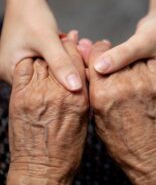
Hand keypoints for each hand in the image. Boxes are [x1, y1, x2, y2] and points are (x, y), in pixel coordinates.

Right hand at [0, 0, 81, 90]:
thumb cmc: (32, 15)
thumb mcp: (48, 40)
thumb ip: (61, 63)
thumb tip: (76, 87)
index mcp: (9, 72)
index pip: (39, 90)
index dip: (61, 85)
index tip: (79, 75)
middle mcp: (12, 73)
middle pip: (45, 82)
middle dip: (65, 70)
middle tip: (80, 54)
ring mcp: (21, 66)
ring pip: (50, 72)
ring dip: (65, 61)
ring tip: (75, 45)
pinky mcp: (31, 59)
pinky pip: (50, 63)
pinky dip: (62, 56)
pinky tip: (70, 44)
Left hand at [7, 33, 87, 183]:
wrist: (42, 169)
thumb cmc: (66, 151)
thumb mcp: (84, 123)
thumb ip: (83, 98)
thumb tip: (83, 81)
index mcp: (78, 99)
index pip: (80, 65)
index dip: (80, 51)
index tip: (82, 44)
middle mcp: (59, 94)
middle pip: (62, 60)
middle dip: (66, 47)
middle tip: (69, 37)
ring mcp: (37, 95)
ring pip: (44, 62)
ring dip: (48, 52)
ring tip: (52, 45)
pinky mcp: (20, 98)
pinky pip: (24, 71)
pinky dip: (29, 63)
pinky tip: (34, 60)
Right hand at [88, 41, 155, 183]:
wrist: (152, 153)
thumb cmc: (123, 143)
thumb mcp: (98, 119)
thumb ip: (94, 93)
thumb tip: (90, 74)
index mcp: (103, 94)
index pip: (96, 59)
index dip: (95, 52)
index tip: (96, 50)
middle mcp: (123, 85)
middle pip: (113, 56)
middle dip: (110, 55)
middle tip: (111, 57)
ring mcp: (144, 83)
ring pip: (133, 59)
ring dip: (129, 61)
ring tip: (128, 70)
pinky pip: (149, 65)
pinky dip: (145, 66)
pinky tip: (142, 75)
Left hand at [91, 0, 155, 95]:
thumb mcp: (145, 41)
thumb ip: (124, 54)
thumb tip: (99, 67)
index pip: (127, 97)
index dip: (103, 88)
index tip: (85, 68)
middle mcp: (148, 93)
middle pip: (117, 92)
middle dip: (95, 74)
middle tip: (80, 51)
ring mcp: (140, 86)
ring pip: (112, 82)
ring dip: (95, 66)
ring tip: (82, 46)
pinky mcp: (132, 77)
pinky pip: (113, 73)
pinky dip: (100, 61)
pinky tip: (88, 48)